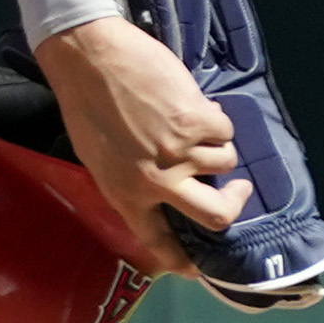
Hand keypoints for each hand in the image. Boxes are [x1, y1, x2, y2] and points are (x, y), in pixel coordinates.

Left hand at [32, 14, 253, 275]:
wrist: (86, 53)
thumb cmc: (85, 101)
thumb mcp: (98, 155)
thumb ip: (132, 180)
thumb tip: (167, 191)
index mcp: (125, 194)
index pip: (159, 242)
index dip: (184, 262)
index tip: (199, 268)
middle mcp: (156, 182)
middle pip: (218, 216)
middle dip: (235, 204)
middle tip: (238, 190)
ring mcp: (180, 152)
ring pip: (226, 163)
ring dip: (215, 144)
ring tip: (191, 122)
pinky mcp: (196, 122)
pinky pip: (225, 129)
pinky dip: (213, 116)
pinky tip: (188, 101)